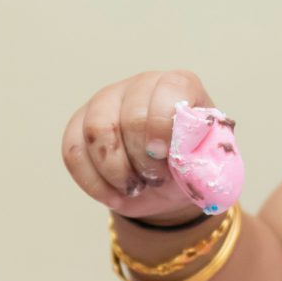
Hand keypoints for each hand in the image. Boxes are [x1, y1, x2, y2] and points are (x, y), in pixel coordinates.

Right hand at [62, 69, 219, 226]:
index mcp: (178, 86)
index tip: (163, 157)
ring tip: (133, 188)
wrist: (168, 180)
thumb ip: (204, 156)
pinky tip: (113, 195)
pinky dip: (92, 181)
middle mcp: (140, 85)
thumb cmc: (190, 164)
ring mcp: (106, 101)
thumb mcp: (208, 162)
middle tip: (153, 180)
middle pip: (129, 116)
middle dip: (140, 159)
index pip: (169, 90)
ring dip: (115, 171)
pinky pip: (73, 150)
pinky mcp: (79, 125)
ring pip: (95, 131)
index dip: (163, 126)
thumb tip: (188, 158)